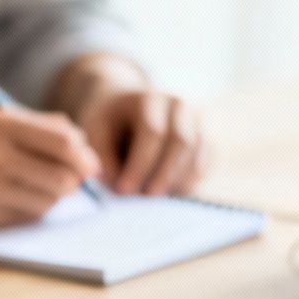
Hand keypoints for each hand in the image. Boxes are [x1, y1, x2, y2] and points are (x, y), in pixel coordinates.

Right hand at [0, 107, 100, 227]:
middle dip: (74, 182)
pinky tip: (18, 200)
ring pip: (48, 201)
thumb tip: (82, 145)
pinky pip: (25, 217)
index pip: (64, 142)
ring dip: (53, 198)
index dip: (84, 156)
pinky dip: (31, 210)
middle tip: (71, 181)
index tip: (88, 163)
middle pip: (62, 176)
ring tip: (39, 189)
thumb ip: (36, 126)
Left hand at [75, 88, 209, 196]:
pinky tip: (166, 195)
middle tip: (145, 198)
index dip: (140, 164)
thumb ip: (104, 160)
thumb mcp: (95, 135)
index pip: (153, 131)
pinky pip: (202, 167)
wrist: (125, 111)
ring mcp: (196, 124)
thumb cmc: (108, 125)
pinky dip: (186, 184)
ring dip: (176, 182)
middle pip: (181, 142)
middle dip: (163, 174)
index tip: (124, 189)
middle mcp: (179, 107)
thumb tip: (122, 189)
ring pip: (196, 156)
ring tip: (152, 198)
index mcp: (149, 100)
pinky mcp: (203, 143)